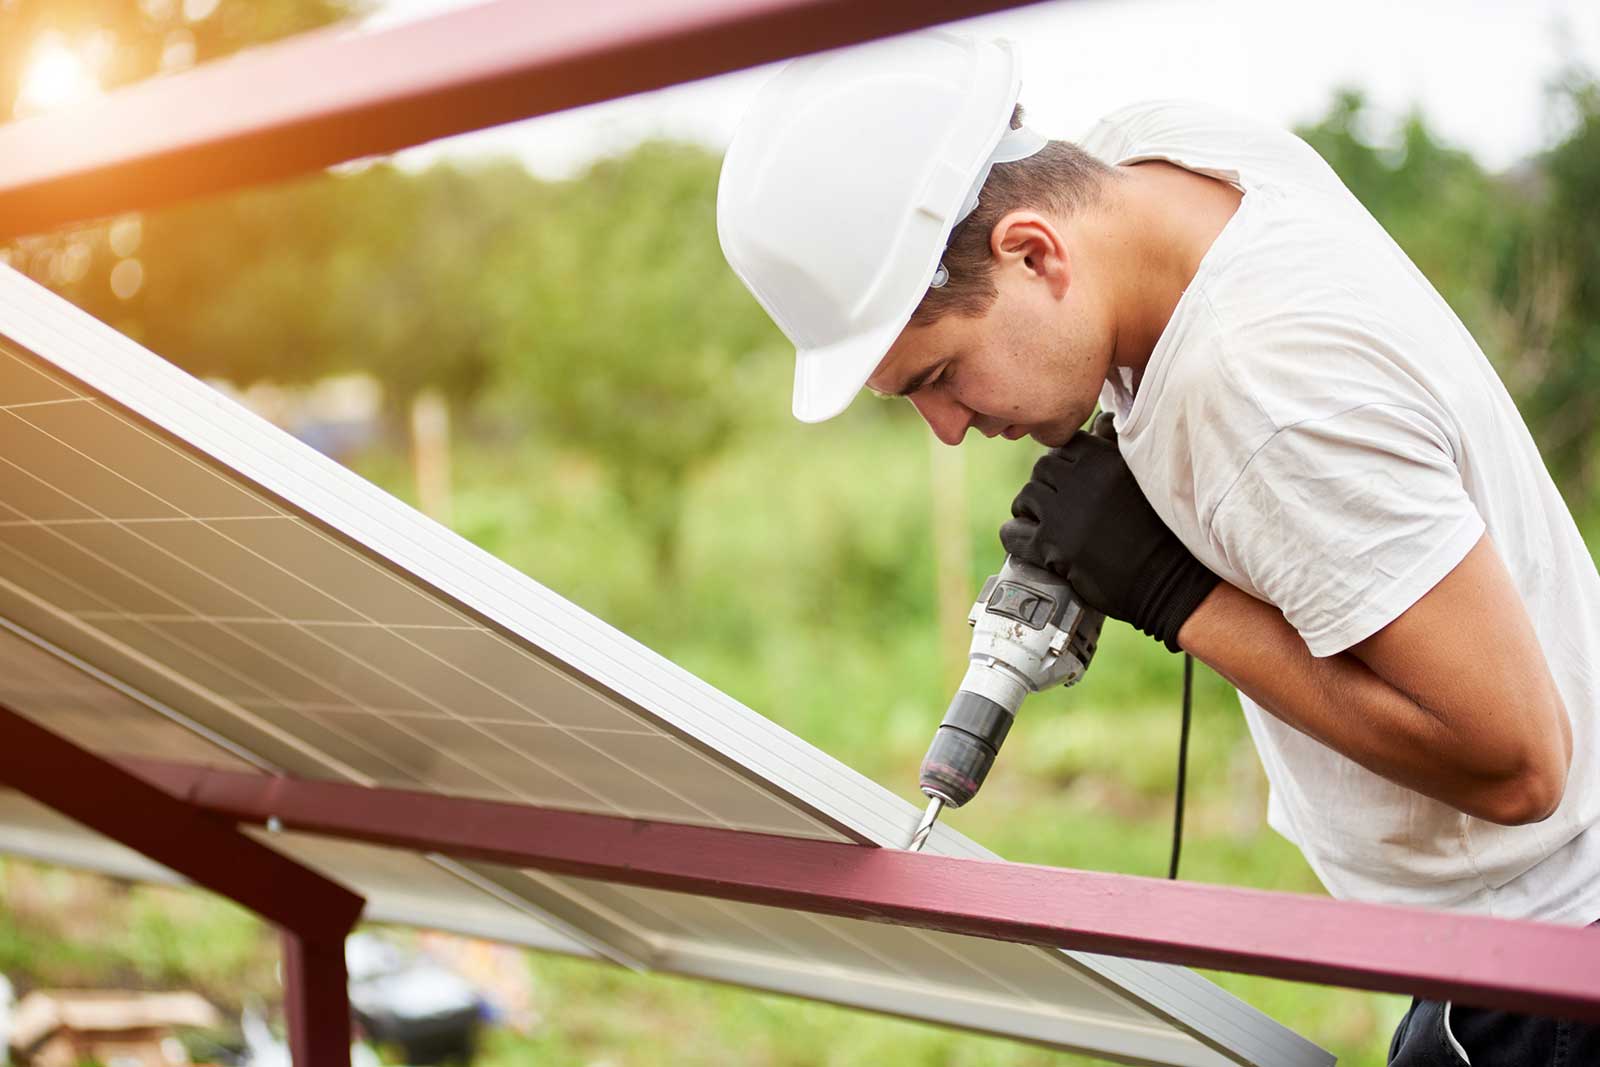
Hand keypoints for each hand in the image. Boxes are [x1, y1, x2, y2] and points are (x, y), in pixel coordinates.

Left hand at [999, 416, 1218, 650]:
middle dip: (1046, 485)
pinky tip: (1026, 542)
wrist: (1167, 580)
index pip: (1065, 447)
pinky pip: (1013, 533)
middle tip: (1054, 503)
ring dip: (1029, 509)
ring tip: (1040, 521)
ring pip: (1025, 498)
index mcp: (1103, 461)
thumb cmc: (1163, 528)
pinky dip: (1015, 536)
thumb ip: (1117, 447)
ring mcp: (1062, 515)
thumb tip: (1101, 423)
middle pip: (1042, 470)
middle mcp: (1080, 482)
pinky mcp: (1050, 548)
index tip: (1069, 478)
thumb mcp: (1144, 476)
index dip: (1065, 463)